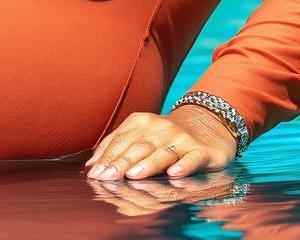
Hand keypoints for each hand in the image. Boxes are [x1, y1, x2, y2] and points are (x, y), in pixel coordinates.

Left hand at [85, 107, 237, 180]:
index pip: (122, 141)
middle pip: (139, 147)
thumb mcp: (140, 134)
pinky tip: (174, 174)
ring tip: (134, 175)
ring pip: (163, 153)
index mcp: (143, 122)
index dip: (108, 157)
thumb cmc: (166, 135)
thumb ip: (116, 146)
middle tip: (108, 177)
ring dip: (148, 164)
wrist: (207, 124)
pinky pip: (192, 159)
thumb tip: (92, 165)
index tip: (95, 174)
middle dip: (122, 163)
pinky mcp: (202, 151)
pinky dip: (184, 166)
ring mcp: (182, 139)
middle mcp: (162, 128)